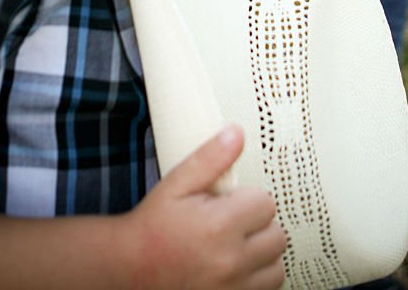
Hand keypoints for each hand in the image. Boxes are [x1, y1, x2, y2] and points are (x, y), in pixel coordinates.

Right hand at [127, 125, 286, 289]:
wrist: (130, 269)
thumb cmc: (153, 226)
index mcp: (219, 226)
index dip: (249, 198)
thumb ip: (209, 158)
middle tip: (233, 221)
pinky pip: (267, 288)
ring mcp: (233, 288)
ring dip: (263, 253)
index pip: (266, 203)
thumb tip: (236, 134)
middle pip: (276, 235)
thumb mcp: (177, 183)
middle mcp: (230, 261)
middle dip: (258, 224)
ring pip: (277, 265)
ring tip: (237, 243)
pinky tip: (237, 265)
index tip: (230, 201)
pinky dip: (258, 277)